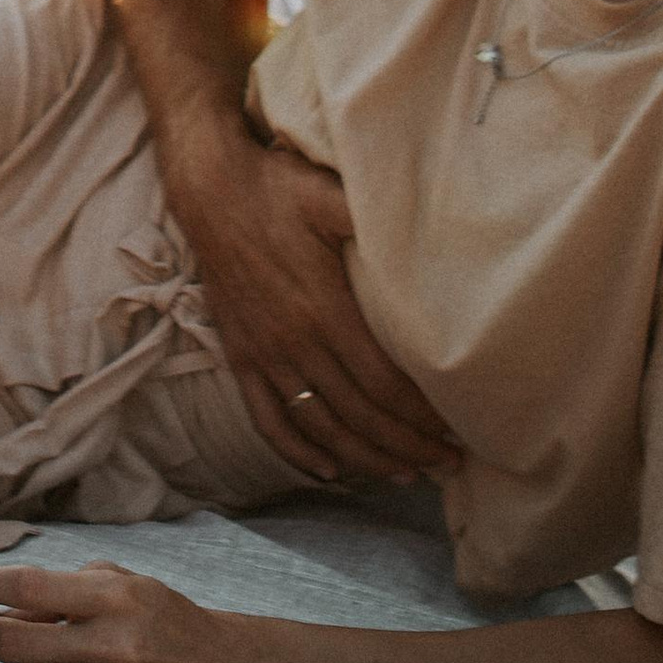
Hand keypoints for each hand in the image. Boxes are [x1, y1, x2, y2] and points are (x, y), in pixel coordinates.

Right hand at [185, 133, 462, 486]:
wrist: (209, 189)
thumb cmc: (277, 188)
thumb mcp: (333, 197)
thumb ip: (378, 223)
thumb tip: (432, 231)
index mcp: (325, 310)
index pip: (384, 384)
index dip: (421, 416)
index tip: (454, 430)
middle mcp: (294, 343)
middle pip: (360, 415)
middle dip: (407, 446)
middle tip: (446, 464)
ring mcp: (264, 354)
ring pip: (319, 426)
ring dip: (363, 458)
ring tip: (401, 474)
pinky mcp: (240, 356)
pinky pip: (267, 419)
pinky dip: (297, 451)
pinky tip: (328, 469)